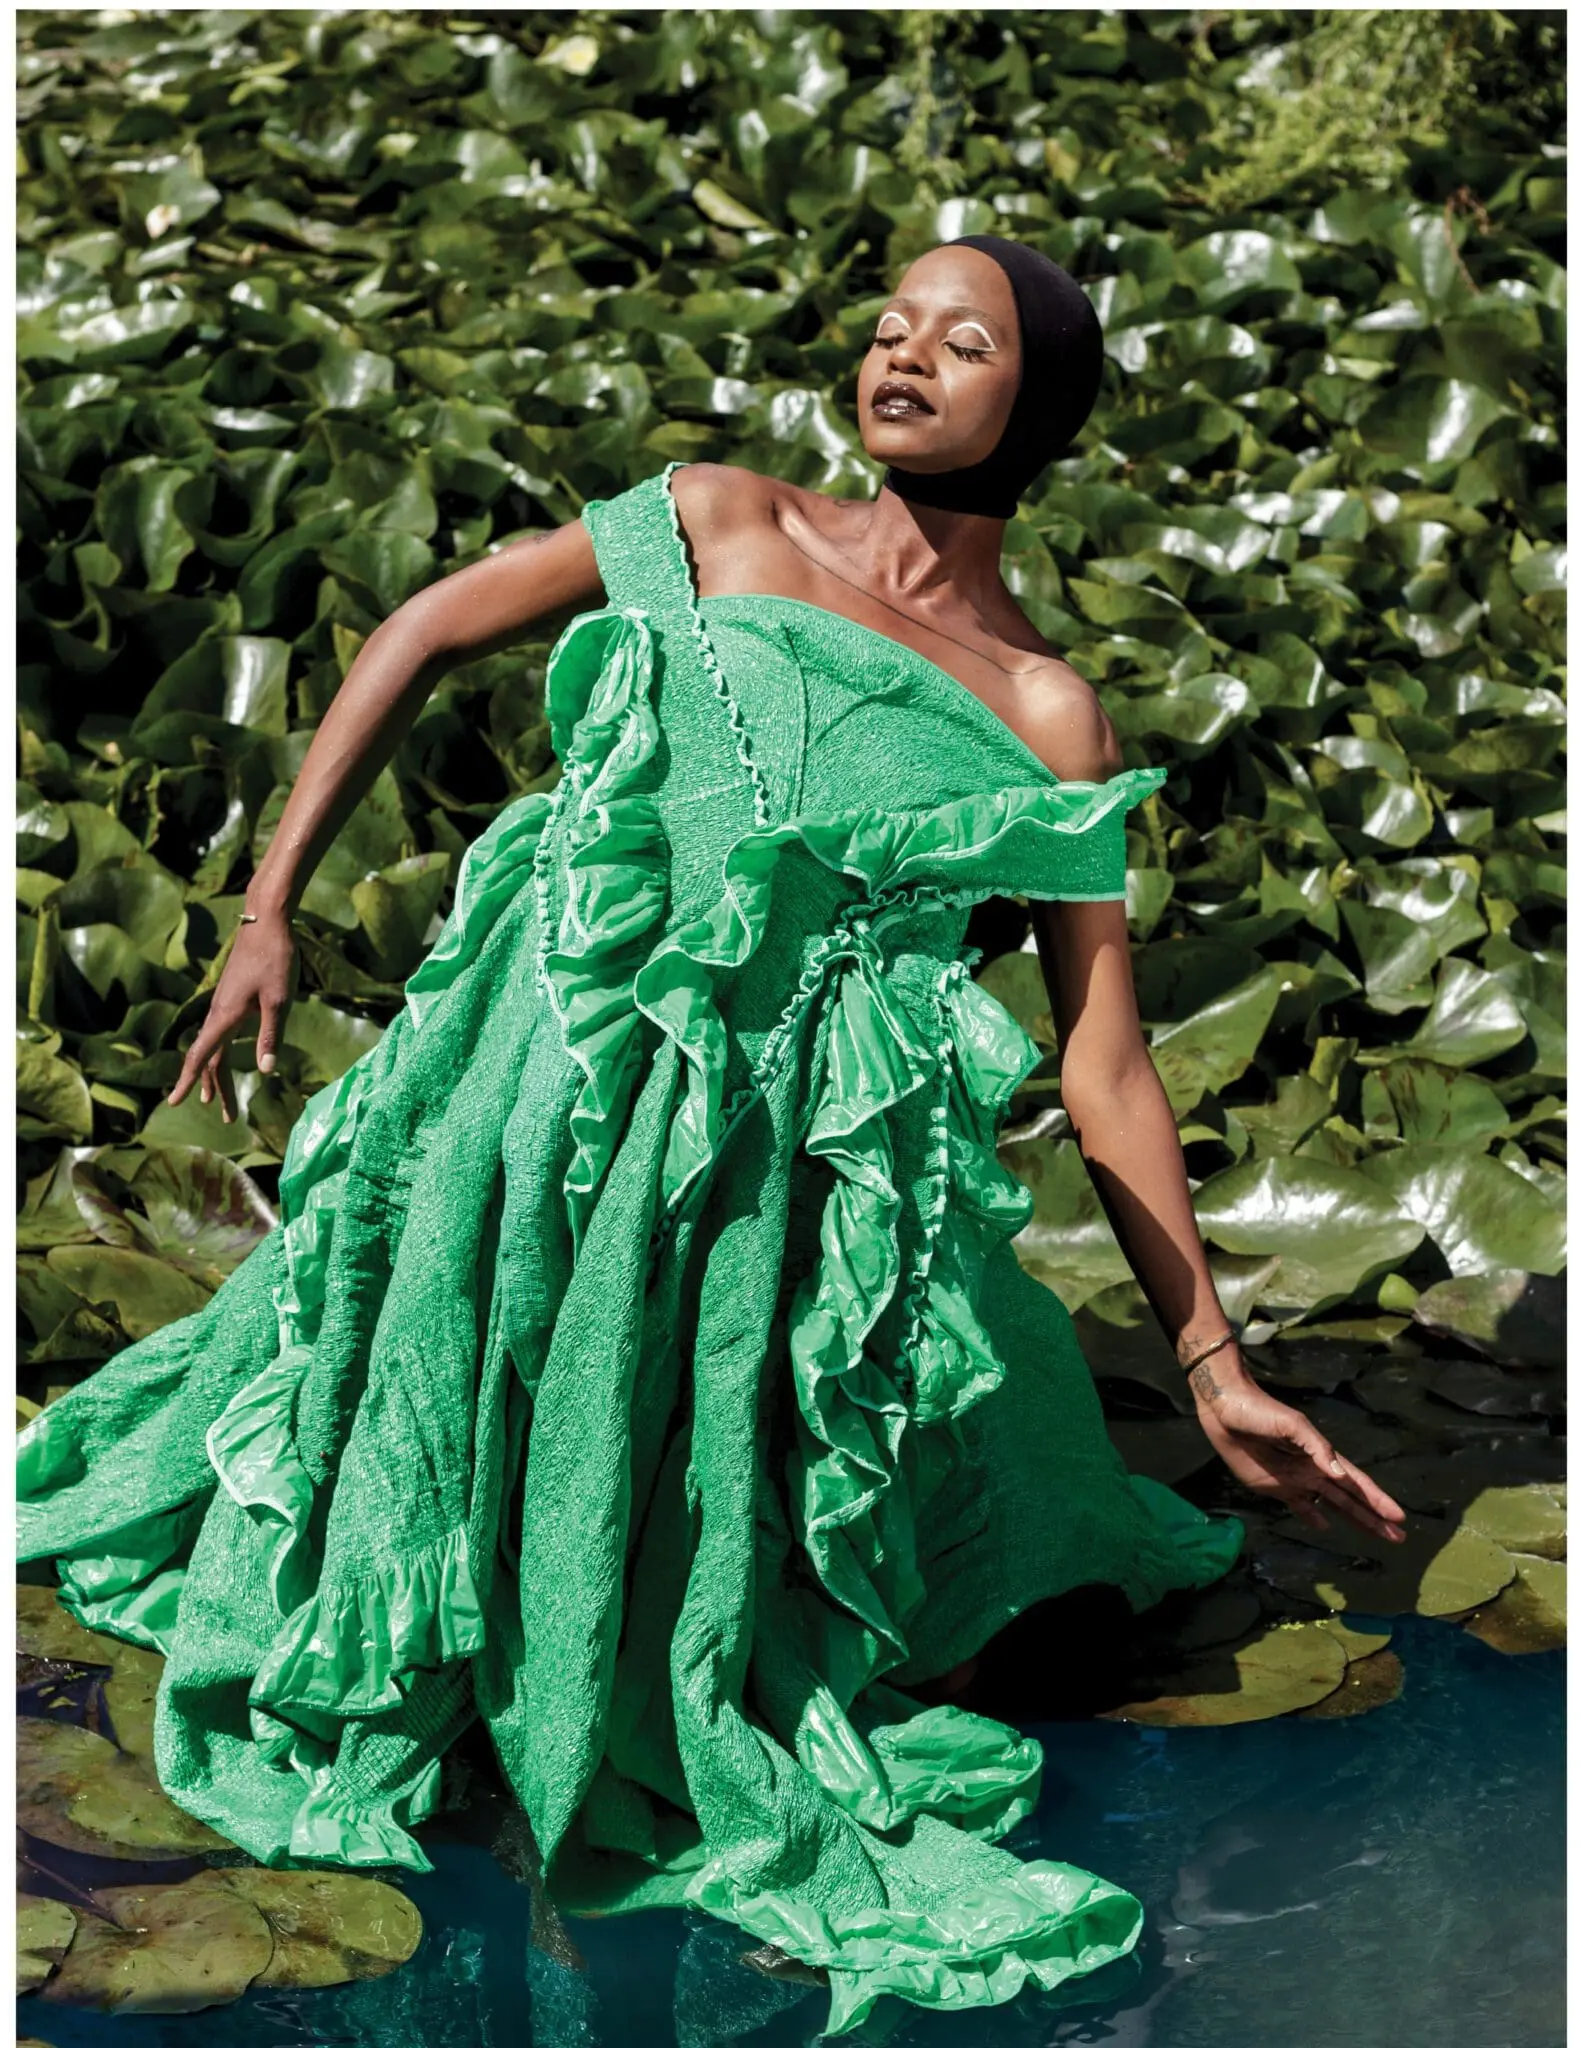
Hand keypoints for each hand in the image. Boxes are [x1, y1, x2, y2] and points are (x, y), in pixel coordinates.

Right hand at [167, 908, 299, 1121]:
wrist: (266, 920)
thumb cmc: (275, 958)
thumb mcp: (279, 1001)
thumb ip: (271, 1036)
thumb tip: (265, 1072)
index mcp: (225, 1016)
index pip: (201, 1056)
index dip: (188, 1082)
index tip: (174, 1102)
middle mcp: (218, 1012)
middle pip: (209, 1059)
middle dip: (215, 1089)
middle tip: (228, 1118)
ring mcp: (223, 1004)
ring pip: (214, 1047)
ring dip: (218, 1075)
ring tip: (222, 1101)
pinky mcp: (232, 997)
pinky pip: (219, 1034)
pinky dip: (220, 1054)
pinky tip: (226, 1061)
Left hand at [1187, 1348, 1407, 1545]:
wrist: (1225, 1409)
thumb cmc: (1260, 1411)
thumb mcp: (1292, 1424)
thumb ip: (1316, 1447)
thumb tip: (1340, 1475)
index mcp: (1322, 1456)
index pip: (1357, 1483)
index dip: (1377, 1500)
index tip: (1399, 1517)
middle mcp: (1314, 1471)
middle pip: (1350, 1499)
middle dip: (1374, 1517)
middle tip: (1398, 1537)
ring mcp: (1295, 1480)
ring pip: (1332, 1506)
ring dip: (1354, 1519)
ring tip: (1377, 1535)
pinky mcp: (1274, 1487)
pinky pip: (1300, 1506)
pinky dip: (1313, 1517)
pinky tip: (1325, 1527)